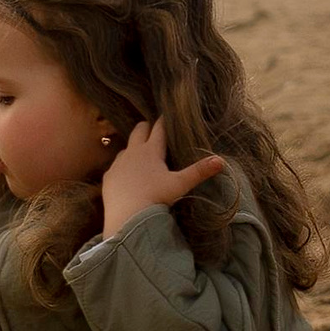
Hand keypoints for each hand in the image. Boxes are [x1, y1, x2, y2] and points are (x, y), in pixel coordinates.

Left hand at [100, 115, 226, 235]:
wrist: (127, 217)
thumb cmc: (156, 198)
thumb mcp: (180, 185)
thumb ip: (199, 171)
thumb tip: (220, 161)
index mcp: (151, 150)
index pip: (159, 128)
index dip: (164, 120)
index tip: (167, 113)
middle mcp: (133, 152)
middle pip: (139, 130)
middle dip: (147, 127)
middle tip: (154, 128)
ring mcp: (118, 164)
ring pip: (126, 147)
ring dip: (134, 147)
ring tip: (141, 153)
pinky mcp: (109, 177)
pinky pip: (116, 166)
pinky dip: (123, 166)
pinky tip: (127, 173)